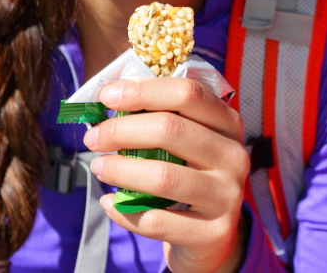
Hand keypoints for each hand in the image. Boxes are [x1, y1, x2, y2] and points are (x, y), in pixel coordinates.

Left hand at [84, 78, 250, 272]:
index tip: (107, 96)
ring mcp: (227, 196)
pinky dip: (124, 212)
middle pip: (171, 130)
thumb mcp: (187, 144)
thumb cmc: (189, 176)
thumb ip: (160, 118)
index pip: (188, 94)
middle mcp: (234, 156)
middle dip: (122, 130)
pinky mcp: (213, 232)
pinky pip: (157, 221)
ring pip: (163, 176)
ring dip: (120, 169)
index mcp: (228, 124)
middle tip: (93, 138)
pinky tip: (109, 202)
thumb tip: (110, 96)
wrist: (211, 235)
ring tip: (98, 167)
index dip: (144, 91)